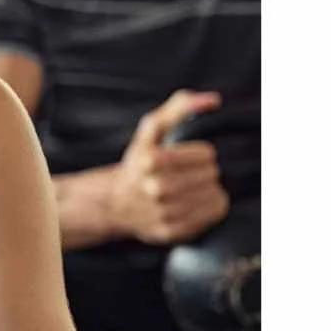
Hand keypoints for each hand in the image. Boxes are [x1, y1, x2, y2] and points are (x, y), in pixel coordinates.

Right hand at [111, 90, 229, 244]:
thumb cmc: (140, 162)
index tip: (190, 156)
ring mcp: (163, 212)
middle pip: (211, 175)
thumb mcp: (153, 130)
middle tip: (189, 174)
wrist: (115, 203)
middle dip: (204, 171)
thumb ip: (181, 108)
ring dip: (208, 189)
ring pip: (215, 195)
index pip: (207, 155)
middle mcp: (156, 188)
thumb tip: (213, 100)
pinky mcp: (171, 231)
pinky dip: (210, 207)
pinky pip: (213, 214)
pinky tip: (194, 203)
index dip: (202, 153)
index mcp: (150, 160)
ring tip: (191, 188)